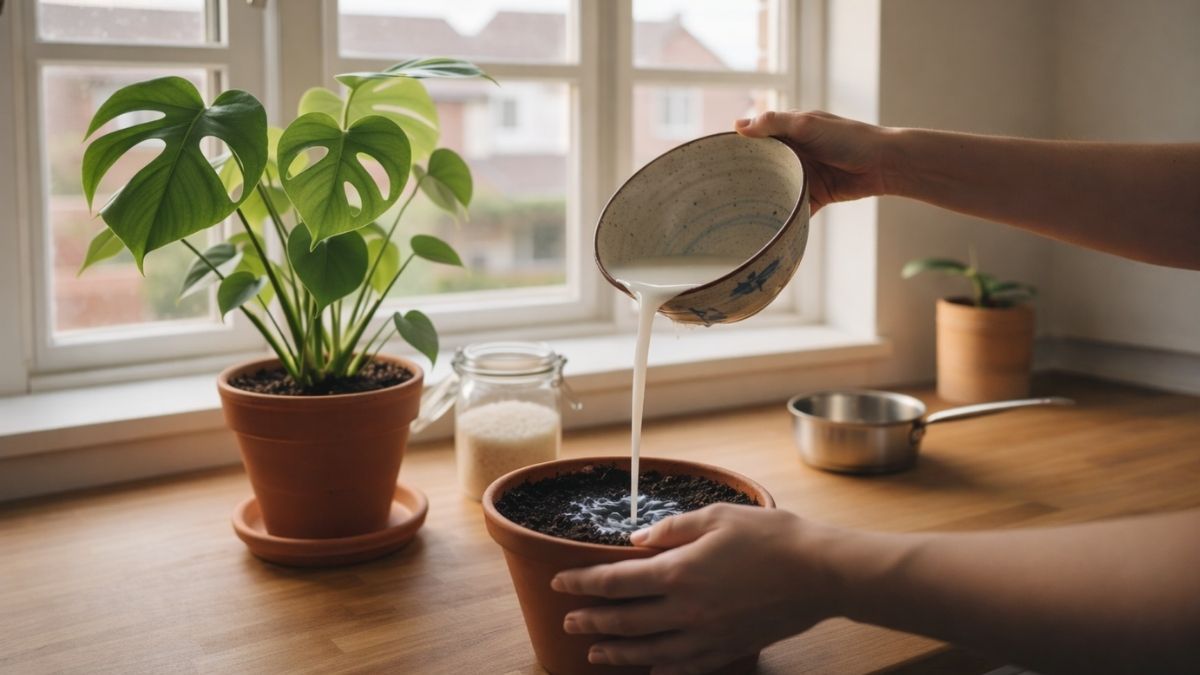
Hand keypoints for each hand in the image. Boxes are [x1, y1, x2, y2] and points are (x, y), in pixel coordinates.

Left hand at [551, 504, 838, 674]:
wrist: (821, 574)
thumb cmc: (772, 537)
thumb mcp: (717, 516)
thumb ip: (671, 530)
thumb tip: (636, 541)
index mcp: (679, 571)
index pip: (615, 582)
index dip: (583, 583)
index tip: (561, 582)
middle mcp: (686, 610)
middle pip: (625, 621)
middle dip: (591, 622)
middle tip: (568, 624)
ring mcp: (707, 635)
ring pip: (649, 652)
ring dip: (617, 654)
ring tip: (595, 655)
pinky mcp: (728, 649)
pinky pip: (686, 667)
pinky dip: (662, 670)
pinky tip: (649, 670)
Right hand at [735, 110, 894, 212]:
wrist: (883, 164)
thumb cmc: (848, 137)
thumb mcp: (807, 124)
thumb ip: (774, 123)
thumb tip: (738, 126)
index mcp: (789, 131)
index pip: (756, 138)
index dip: (738, 148)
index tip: (713, 160)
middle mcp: (793, 154)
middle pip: (762, 167)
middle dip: (745, 179)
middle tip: (719, 193)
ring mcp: (803, 176)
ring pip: (776, 190)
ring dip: (763, 200)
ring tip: (737, 214)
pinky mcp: (814, 197)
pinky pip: (794, 209)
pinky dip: (784, 218)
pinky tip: (766, 228)